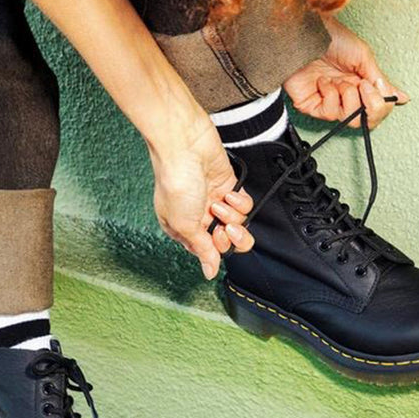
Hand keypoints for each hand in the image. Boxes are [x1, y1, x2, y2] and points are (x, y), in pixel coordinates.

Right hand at [150, 118, 253, 278]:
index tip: (215, 237)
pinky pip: (243, 203)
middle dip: (230, 236)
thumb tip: (209, 271)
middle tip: (225, 226)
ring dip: (232, 214)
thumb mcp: (184, 224)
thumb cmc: (175, 180)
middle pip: (227, 240)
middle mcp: (198, 216)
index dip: (216, 248)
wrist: (184, 145)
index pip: (208, 251)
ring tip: (219, 202)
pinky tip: (228, 193)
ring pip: (237, 222)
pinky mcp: (228, 185)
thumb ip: (201, 249)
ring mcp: (214, 200)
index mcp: (182, 228)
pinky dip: (239, 200)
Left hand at [284, 16, 409, 127]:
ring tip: (340, 80)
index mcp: (361, 86)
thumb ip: (380, 81)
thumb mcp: (364, 58)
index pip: (377, 110)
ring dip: (348, 96)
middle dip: (369, 106)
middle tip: (363, 86)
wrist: (308, 35)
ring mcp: (330, 103)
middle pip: (365, 122)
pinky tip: (323, 82)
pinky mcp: (312, 107)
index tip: (376, 87)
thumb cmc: (333, 40)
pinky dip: (331, 96)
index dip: (381, 105)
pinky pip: (330, 114)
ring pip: (349, 119)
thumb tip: (401, 98)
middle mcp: (347, 97)